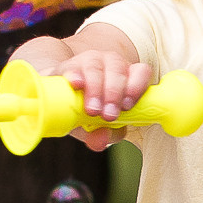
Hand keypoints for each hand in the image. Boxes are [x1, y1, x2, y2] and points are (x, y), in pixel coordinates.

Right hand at [12, 34, 152, 148]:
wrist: (60, 98)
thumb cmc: (90, 112)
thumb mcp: (102, 126)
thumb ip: (106, 135)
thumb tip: (101, 141)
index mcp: (128, 76)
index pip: (141, 72)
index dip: (137, 87)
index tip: (127, 106)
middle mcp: (112, 64)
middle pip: (118, 71)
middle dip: (114, 95)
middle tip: (108, 116)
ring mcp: (91, 61)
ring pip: (97, 68)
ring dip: (96, 89)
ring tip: (91, 110)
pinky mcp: (69, 65)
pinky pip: (73, 67)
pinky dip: (75, 75)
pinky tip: (75, 84)